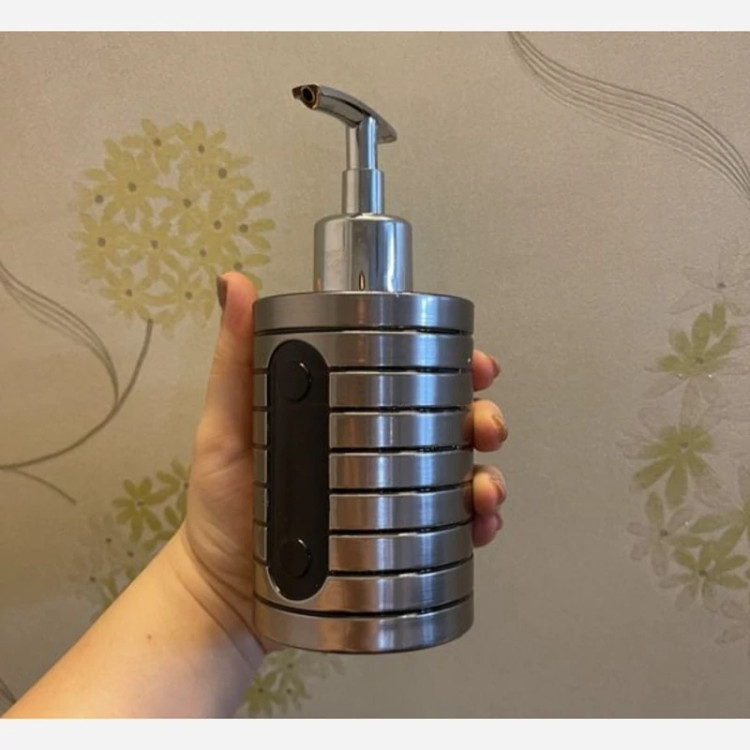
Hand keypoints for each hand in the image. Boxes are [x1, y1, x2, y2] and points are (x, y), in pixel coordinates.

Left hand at [174, 272, 508, 654]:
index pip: (411, 379)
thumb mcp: (227, 427)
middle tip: (485, 427)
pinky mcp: (398, 547)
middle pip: (450, 424)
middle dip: (482, 418)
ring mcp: (392, 502)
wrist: (226, 593)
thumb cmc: (224, 505)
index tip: (476, 363)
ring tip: (483, 490)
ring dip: (489, 475)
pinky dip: (476, 525)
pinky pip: (451, 531)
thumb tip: (234, 283)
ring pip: (461, 476)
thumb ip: (233, 360)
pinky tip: (480, 526)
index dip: (453, 366)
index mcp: (349, 417)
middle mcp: (378, 455)